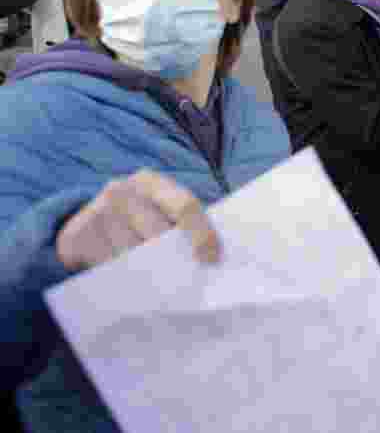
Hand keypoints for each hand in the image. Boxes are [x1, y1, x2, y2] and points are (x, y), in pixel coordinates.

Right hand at [56, 170, 220, 271]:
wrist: (90, 219)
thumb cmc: (139, 219)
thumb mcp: (161, 210)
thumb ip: (185, 226)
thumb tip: (212, 260)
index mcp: (151, 182)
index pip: (185, 206)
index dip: (202, 235)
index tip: (211, 261)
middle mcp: (120, 191)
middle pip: (159, 236)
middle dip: (175, 262)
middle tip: (188, 285)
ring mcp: (95, 212)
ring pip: (133, 257)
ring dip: (148, 276)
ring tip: (159, 289)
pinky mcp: (75, 237)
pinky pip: (106, 268)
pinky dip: (120, 281)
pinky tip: (129, 286)